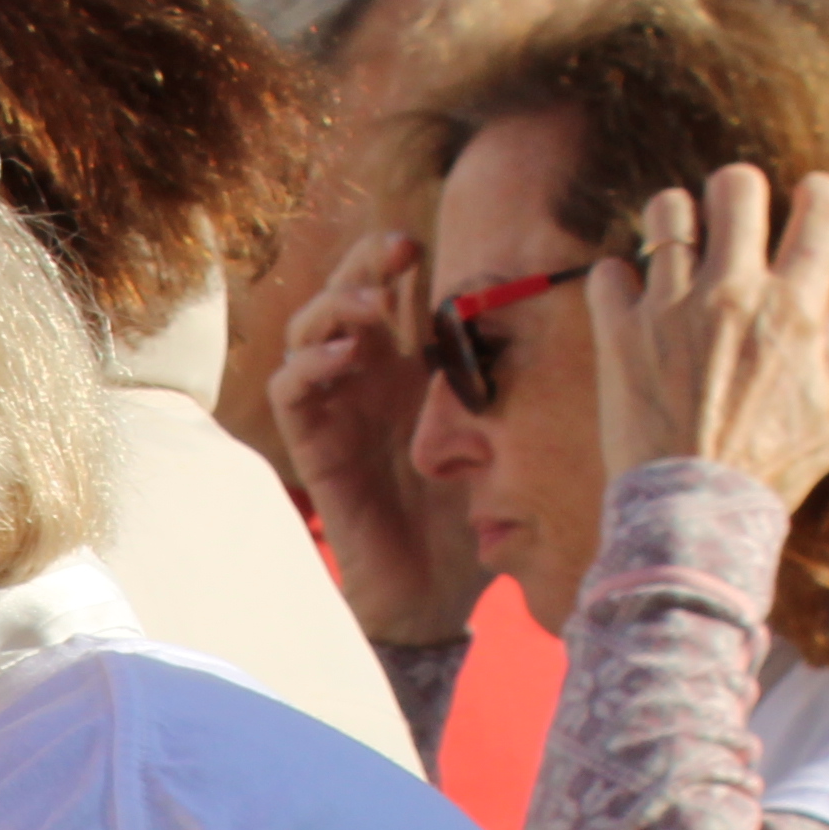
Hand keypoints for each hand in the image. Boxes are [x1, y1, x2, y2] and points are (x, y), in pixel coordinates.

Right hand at [269, 227, 486, 643]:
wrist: (437, 588)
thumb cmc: (472, 512)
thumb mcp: (500, 428)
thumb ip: (501, 374)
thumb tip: (538, 306)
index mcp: (409, 364)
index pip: (389, 289)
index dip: (394, 256)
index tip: (427, 241)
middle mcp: (366, 376)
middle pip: (343, 293)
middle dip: (364, 262)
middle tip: (399, 250)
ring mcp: (335, 407)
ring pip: (307, 330)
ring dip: (333, 306)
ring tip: (370, 309)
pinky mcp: (313, 444)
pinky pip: (290, 389)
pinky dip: (309, 363)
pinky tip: (342, 356)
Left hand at [590, 165, 828, 509]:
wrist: (695, 512)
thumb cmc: (773, 472)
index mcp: (796, 309)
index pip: (822, 208)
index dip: (819, 192)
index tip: (807, 200)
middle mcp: (735, 295)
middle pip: (737, 186)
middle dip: (738, 189)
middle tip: (733, 216)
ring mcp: (672, 309)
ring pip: (667, 212)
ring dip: (675, 220)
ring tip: (678, 245)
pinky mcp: (620, 333)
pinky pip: (609, 271)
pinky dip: (618, 279)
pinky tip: (631, 299)